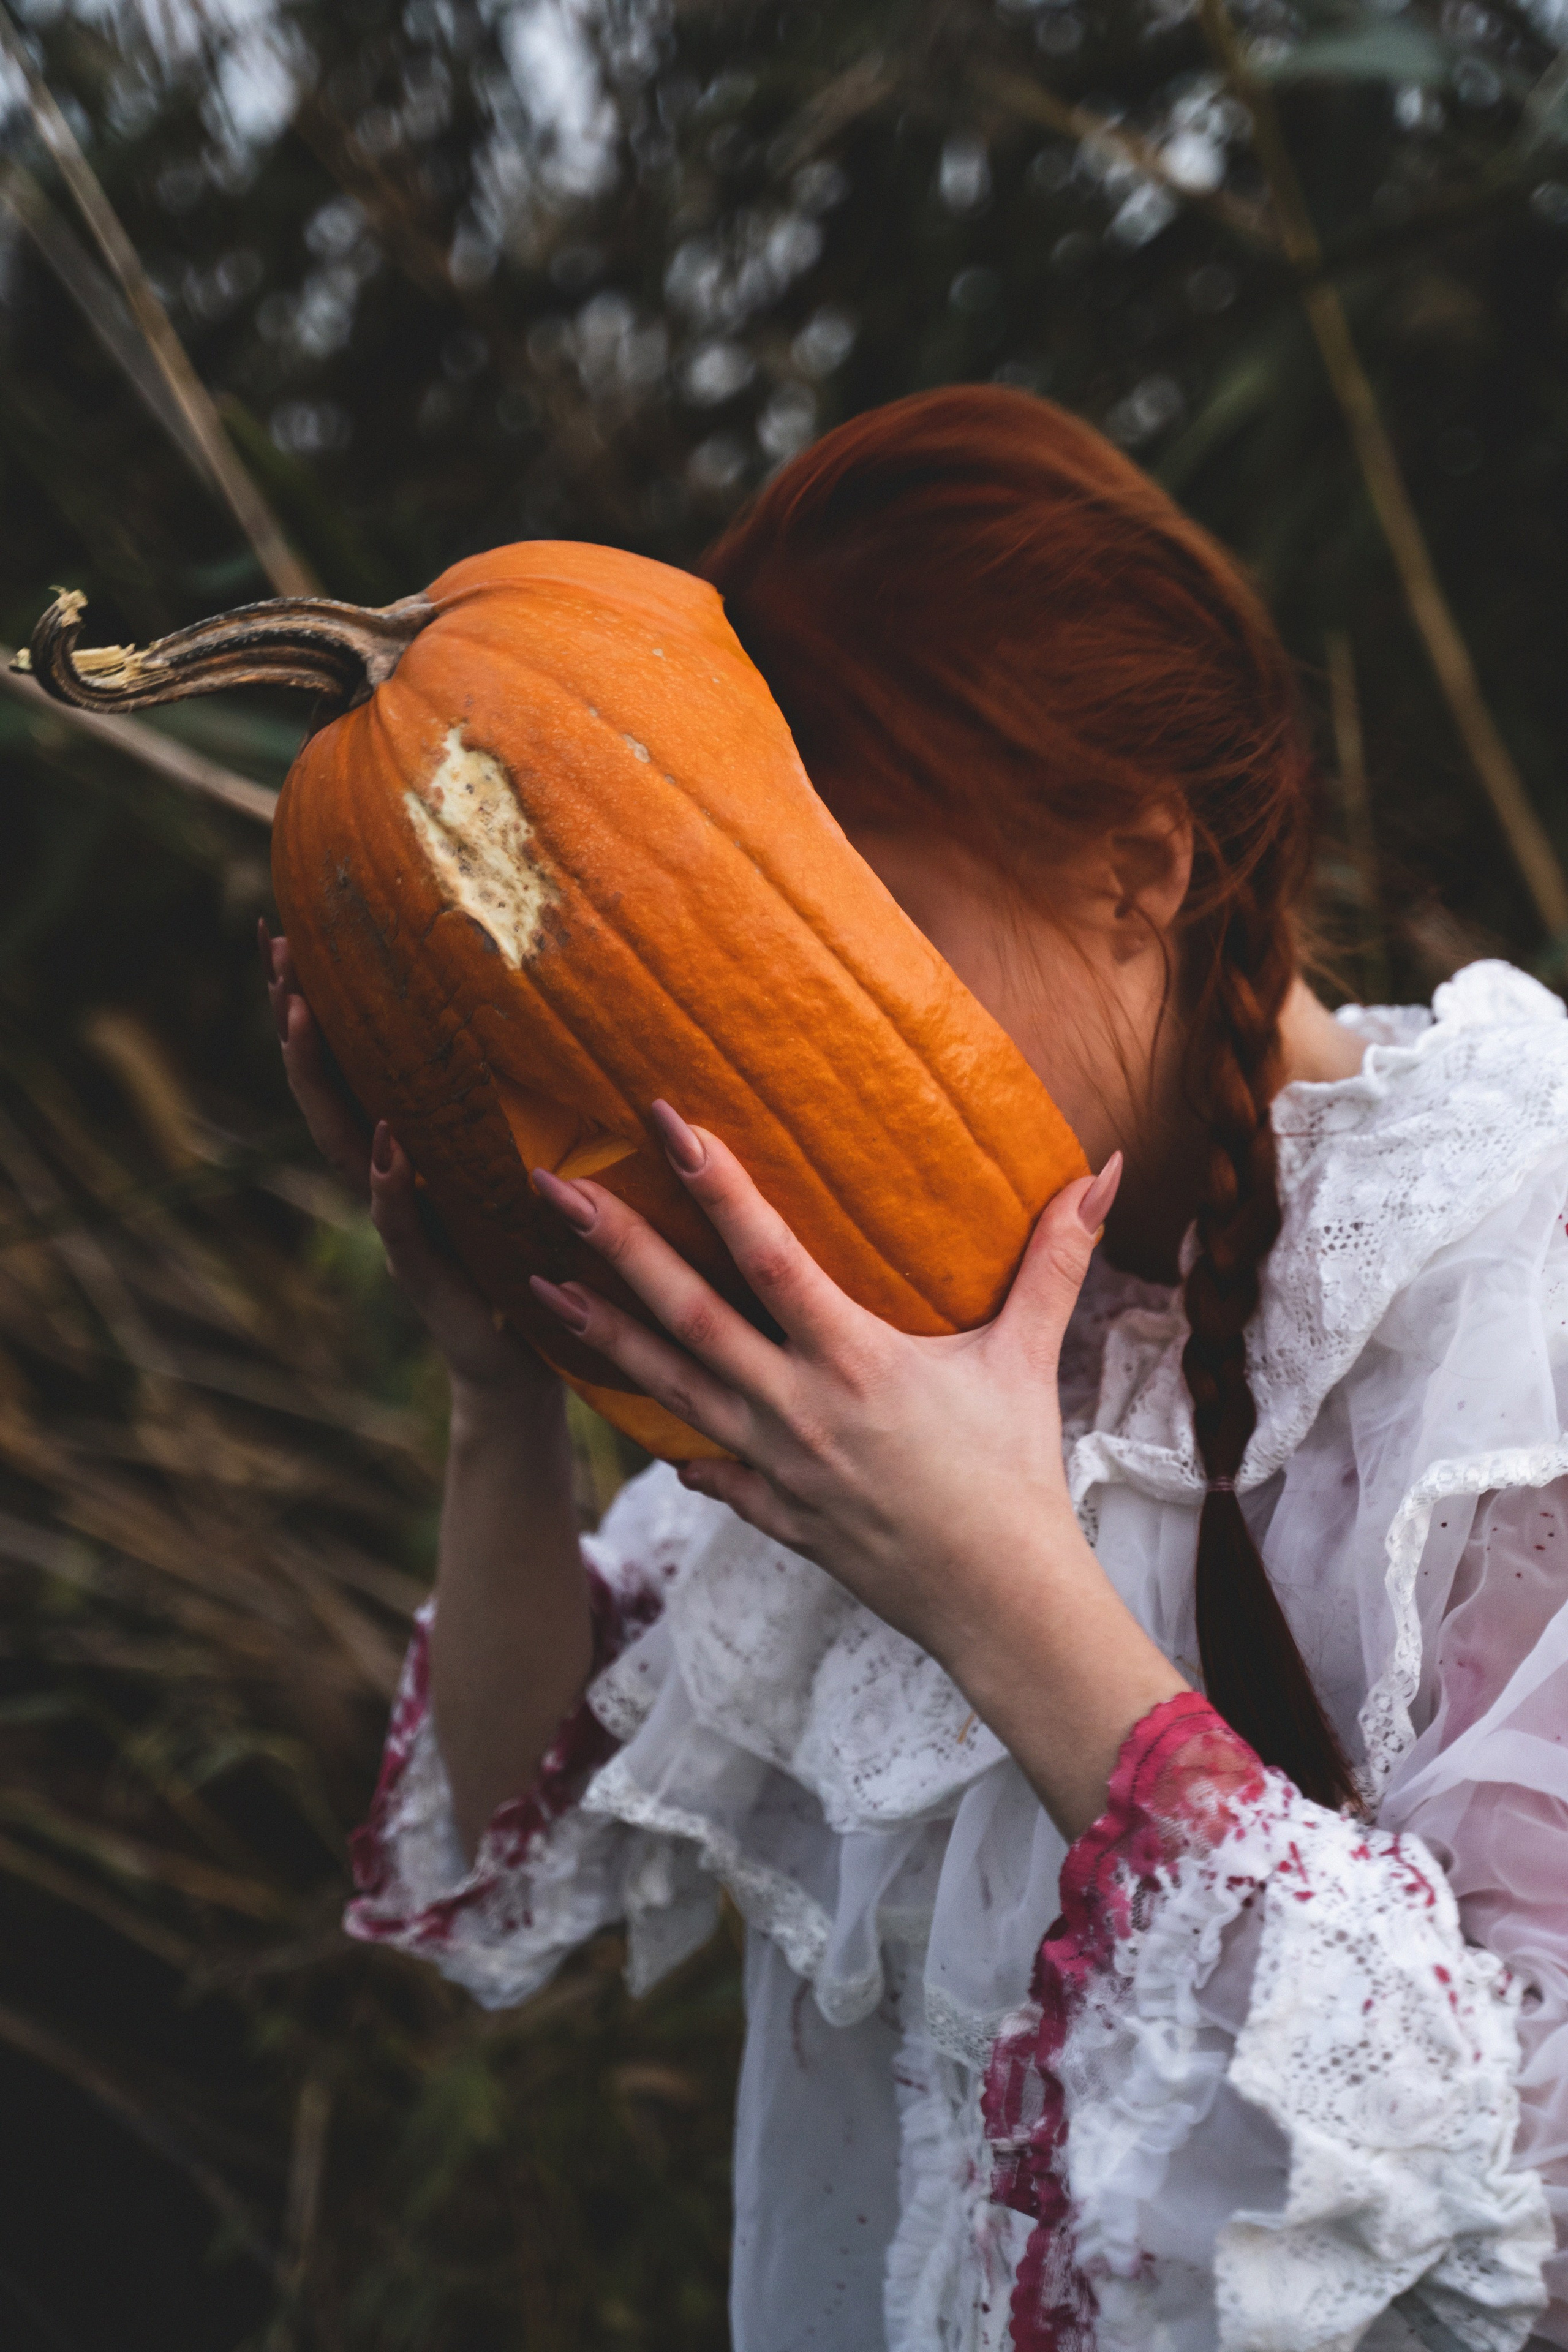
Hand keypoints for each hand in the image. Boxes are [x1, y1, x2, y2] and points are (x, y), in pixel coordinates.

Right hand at [259, 920, 551, 1403]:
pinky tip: (388, 1147)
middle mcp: (386, 1179)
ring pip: (344, 1146)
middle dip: (299, 1023)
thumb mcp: (516, 1159)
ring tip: (306, 1016)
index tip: (291, 932)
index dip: (317, 1003)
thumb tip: (548, 1004)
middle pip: (326, 1091)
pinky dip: (392, 1188)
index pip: (350, 1064)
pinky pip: (404, 1228)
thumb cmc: (521, 1252)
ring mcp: (399, 1228)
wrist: (524, 1359)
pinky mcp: (429, 1280)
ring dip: (321, 1081)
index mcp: (405, 1146)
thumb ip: (511, 1102)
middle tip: (280, 954)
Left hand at [525, 1104, 1120, 1678]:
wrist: (1000, 1604)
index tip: (666, 1124)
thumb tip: (1104, 1169)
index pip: (771, 1258)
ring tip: (534, 1286)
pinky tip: (615, 1400)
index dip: (718, 1187)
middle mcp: (798, 1410)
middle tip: (548, 1191)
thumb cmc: (1016, 1477)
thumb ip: (1056, 1259)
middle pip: (688, 1317)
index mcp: (856, 1362)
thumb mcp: (1029, 1359)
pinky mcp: (770, 1510)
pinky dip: (657, 1431)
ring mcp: (773, 1465)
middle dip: (615, 1249)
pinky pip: (698, 1464)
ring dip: (600, 1335)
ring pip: (668, 1388)